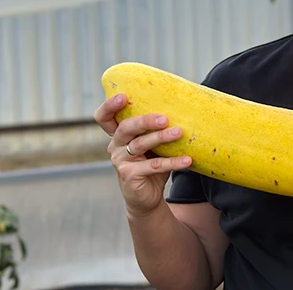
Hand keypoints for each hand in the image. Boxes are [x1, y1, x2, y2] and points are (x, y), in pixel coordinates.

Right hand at [94, 93, 189, 217]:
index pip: (104, 117)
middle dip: (145, 121)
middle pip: (126, 128)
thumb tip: (186, 109)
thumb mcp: (153, 146)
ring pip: (140, 145)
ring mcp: (120, 161)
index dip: (109, 106)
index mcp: (119, 135)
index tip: (123, 96)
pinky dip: (172, 162)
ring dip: (161, 138)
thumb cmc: (152, 165)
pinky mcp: (129, 175)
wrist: (147, 197)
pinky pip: (153, 166)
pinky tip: (187, 160)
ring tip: (179, 132)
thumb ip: (158, 129)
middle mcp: (115, 146)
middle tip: (164, 118)